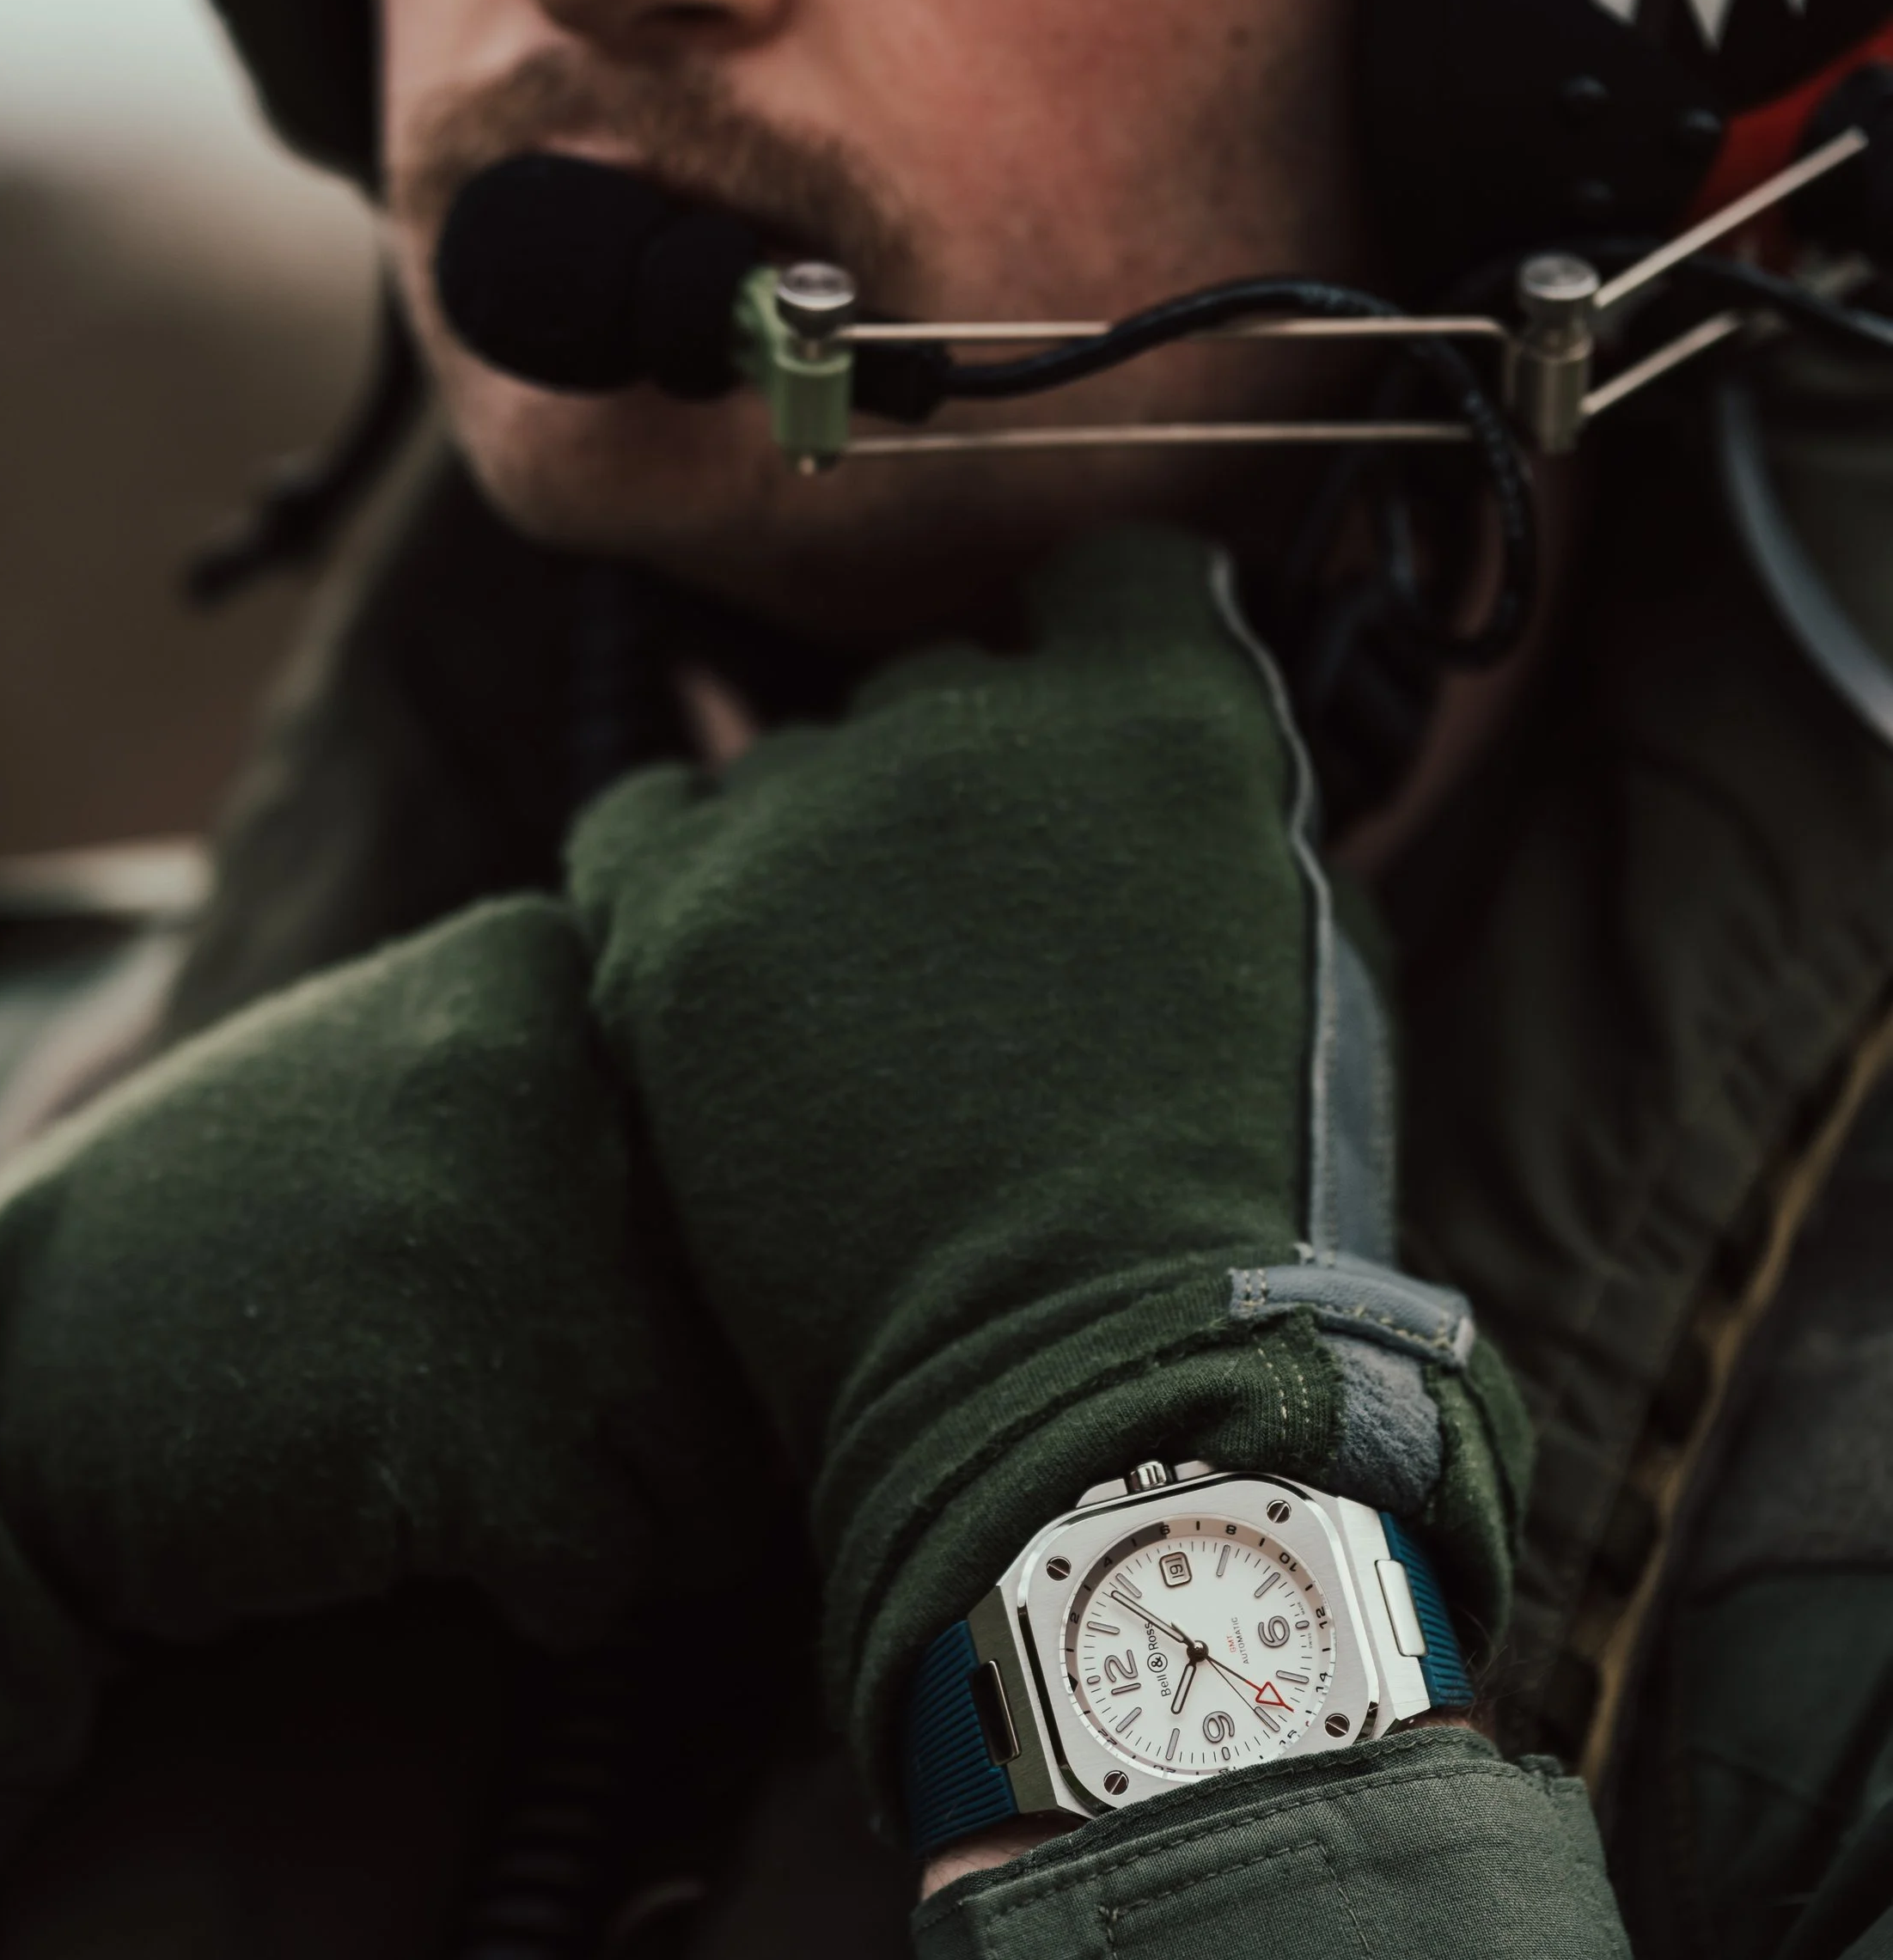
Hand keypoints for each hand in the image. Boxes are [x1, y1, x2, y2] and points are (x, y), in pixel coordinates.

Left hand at [571, 524, 1523, 1810]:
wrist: (1082, 1380)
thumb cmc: (1235, 1204)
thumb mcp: (1312, 961)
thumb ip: (1230, 815)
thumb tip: (1159, 762)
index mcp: (1165, 714)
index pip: (1115, 579)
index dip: (1102, 660)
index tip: (1086, 748)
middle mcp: (981, 717)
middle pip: (946, 683)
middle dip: (969, 786)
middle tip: (975, 946)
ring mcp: (813, 810)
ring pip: (801, 760)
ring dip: (832, 846)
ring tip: (859, 1013)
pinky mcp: (676, 913)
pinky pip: (648, 821)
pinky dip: (687, 876)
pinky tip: (730, 977)